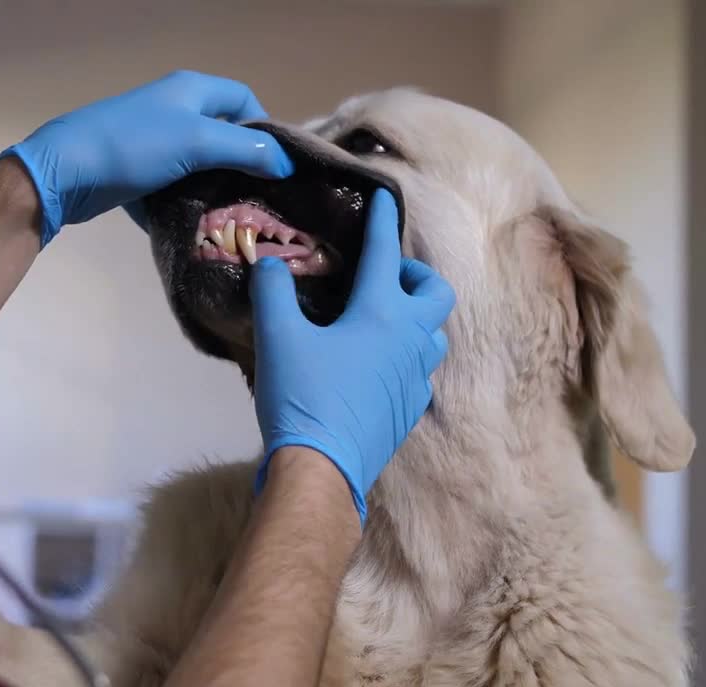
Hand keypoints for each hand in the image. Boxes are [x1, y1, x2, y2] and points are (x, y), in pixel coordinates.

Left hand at [0, 70, 294, 244]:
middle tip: (258, 197)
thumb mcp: (198, 142)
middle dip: (241, 165)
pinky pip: (172, 187)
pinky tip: (194, 226)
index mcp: (191, 91)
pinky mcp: (136, 171)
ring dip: (213, 189)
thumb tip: (286, 164)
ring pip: (198, 165)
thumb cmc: (134, 146)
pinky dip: (184, 204)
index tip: (275, 165)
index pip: (243, 100)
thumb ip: (246, 150)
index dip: (263, 128)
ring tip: (231, 217)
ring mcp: (152, 141)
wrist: (64, 171)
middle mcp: (174, 110)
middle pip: (222, 135)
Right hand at [250, 189, 455, 524]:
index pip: (385, 253)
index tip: (386, 199)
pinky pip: (420, 372)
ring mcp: (416, 378)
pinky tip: (377, 368)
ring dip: (416, 320)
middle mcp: (409, 340)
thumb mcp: (277, 337)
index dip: (383, 221)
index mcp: (380, 313)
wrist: (321, 469)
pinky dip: (406, 359)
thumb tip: (269, 262)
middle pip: (436, 293)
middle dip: (416, 277)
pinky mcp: (410, 410)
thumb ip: (273, 292)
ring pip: (434, 336)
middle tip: (386, 279)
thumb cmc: (301, 395)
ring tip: (383, 323)